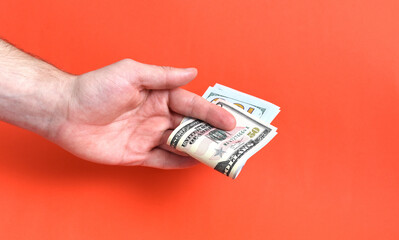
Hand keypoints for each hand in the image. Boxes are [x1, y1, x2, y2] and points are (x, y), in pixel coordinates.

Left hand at [54, 59, 235, 168]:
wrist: (65, 113)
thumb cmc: (96, 89)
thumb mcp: (132, 73)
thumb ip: (163, 76)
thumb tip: (192, 72)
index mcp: (158, 96)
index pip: (191, 105)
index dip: (211, 113)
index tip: (230, 120)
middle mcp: (156, 116)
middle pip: (190, 126)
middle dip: (211, 133)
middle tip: (232, 141)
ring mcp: (148, 136)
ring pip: (180, 144)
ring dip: (200, 149)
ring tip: (221, 154)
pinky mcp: (138, 154)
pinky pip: (164, 160)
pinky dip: (180, 162)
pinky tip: (196, 163)